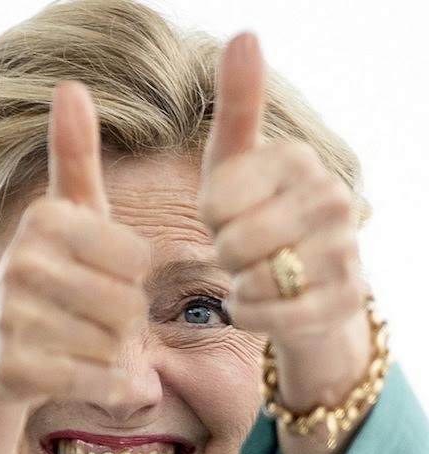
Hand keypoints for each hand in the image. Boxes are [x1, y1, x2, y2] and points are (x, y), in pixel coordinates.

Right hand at [0, 80, 148, 404]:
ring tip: (83, 342)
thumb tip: (71, 86)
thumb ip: (75, 156)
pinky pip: (96, 380)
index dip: (130, 277)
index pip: (137, 260)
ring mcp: (11, 318)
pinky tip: (90, 372)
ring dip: (113, 352)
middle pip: (129, 305)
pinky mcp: (13, 368)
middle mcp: (22, 262)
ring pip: (115, 346)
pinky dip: (109, 383)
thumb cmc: (49, 273)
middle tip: (93, 317)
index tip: (101, 277)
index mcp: (44, 219)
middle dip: (124, 319)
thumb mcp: (67, 215)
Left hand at [199, 33, 371, 413]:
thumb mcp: (237, 165)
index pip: (215, 201)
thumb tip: (244, 34)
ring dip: (241, 286)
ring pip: (255, 281)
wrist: (306, 283)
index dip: (210, 219)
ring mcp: (345, 251)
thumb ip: (238, 107)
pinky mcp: (344, 301)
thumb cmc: (258, 217)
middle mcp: (331, 198)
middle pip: (233, 244)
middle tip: (245, 251)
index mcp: (297, 159)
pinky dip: (252, 315)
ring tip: (259, 273)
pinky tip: (260, 303)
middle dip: (227, 256)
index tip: (230, 215)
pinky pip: (272, 317)